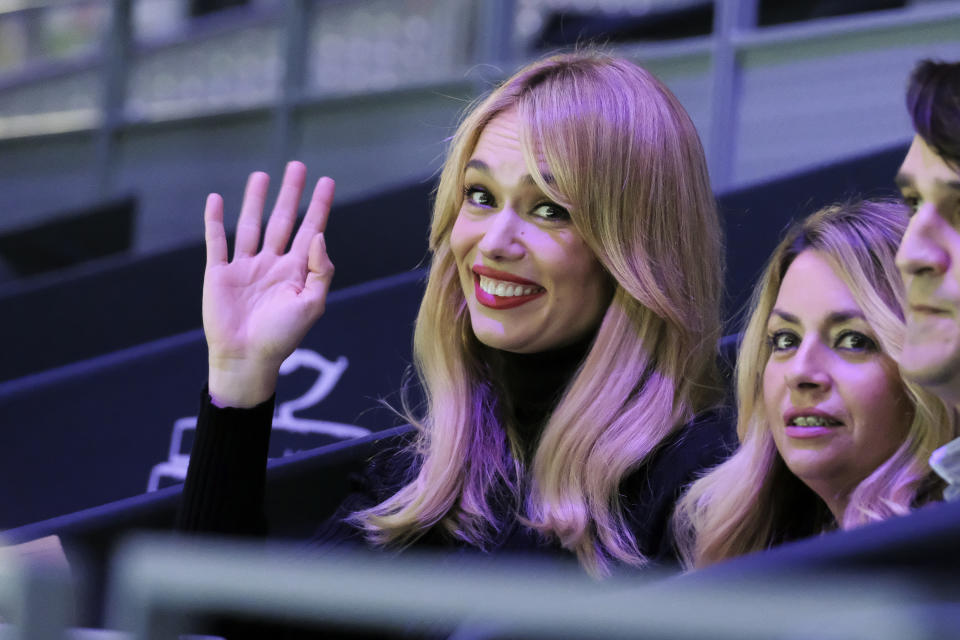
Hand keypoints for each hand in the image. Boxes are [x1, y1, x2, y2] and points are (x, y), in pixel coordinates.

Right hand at [203, 161, 334, 407]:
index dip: (319, 207)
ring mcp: (245, 267)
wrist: (246, 359)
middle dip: (291, 194)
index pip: (311, 231)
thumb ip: (321, 270)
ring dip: (255, 200)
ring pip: (251, 225)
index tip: (327, 182)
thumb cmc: (282, 337)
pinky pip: (217, 241)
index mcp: (296, 272)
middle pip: (283, 220)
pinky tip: (217, 199)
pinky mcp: (220, 273)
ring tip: (262, 175)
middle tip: (297, 166)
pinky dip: (215, 220)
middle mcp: (272, 265)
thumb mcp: (312, 305)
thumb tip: (320, 235)